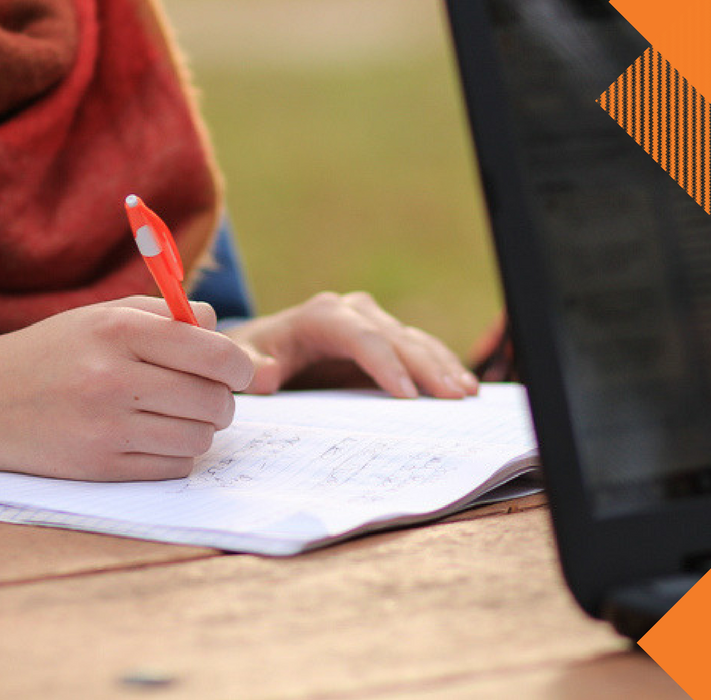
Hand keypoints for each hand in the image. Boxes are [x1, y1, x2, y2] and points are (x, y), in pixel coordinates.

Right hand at [0, 297, 254, 480]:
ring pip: (199, 437)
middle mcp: (113, 379)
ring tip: (173, 415)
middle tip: (205, 395)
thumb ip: (165, 314)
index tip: (237, 371)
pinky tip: (151, 438)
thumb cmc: (52, 353)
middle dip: (221, 400)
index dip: (238, 366)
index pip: (213, 353)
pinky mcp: (99, 468)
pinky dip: (174, 455)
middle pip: (214, 400)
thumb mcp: (101, 316)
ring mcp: (106, 428)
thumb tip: (219, 327)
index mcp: (118, 331)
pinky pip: (173, 467)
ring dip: (198, 429)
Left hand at [225, 291, 479, 398]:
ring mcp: (373, 322)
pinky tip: (464, 385)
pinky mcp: (385, 338)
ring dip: (443, 366)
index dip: (386, 365)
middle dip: (427, 368)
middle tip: (454, 398)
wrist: (261, 347)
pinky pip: (419, 349)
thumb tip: (264, 376)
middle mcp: (353, 312)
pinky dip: (442, 365)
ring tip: (467, 393)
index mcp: (321, 316)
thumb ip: (251, 367)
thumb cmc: (253, 356)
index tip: (407, 397)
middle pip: (397, 338)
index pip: (362, 338)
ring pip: (415, 341)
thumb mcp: (243, 362)